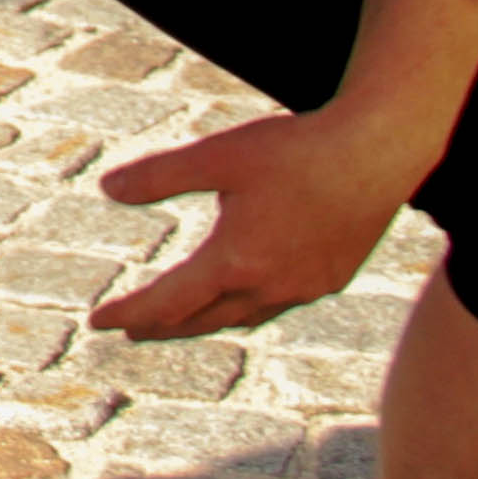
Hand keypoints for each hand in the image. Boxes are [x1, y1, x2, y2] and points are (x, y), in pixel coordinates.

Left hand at [90, 105, 436, 340]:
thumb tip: (107, 189)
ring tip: (182, 319)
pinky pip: (278, 305)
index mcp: (237, 262)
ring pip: (243, 318)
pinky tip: (246, 294)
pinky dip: (248, 308)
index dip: (130, 312)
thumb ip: (160, 176)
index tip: (97, 321)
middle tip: (132, 329)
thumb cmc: (297, 149)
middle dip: (163, 326)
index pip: (168, 302)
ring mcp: (307, 287)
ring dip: (206, 321)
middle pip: (203, 320)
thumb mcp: (217, 155)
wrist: (379, 151)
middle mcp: (271, 286)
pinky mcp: (333, 277)